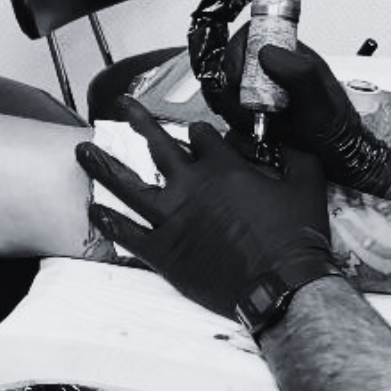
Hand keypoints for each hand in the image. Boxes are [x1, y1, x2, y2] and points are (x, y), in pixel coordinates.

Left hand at [74, 99, 336, 318]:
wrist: (282, 285)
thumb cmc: (296, 236)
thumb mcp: (308, 184)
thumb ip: (296, 155)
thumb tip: (290, 140)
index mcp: (223, 167)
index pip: (202, 135)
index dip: (201, 133)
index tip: (198, 134)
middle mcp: (191, 186)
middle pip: (155, 144)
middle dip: (136, 121)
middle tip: (121, 105)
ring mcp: (172, 219)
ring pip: (127, 184)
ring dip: (102, 164)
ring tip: (82, 149)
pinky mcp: (164, 252)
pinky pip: (127, 234)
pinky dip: (108, 222)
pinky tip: (93, 210)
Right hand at [205, 28, 390, 194]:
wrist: (335, 159)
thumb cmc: (334, 128)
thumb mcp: (321, 101)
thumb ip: (300, 74)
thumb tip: (268, 52)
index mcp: (289, 54)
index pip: (252, 34)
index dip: (238, 52)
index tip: (239, 76)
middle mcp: (272, 69)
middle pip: (231, 62)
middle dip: (233, 86)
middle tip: (248, 106)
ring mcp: (259, 89)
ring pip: (226, 87)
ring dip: (235, 107)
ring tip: (257, 121)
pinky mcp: (251, 110)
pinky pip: (229, 109)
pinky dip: (236, 121)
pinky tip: (254, 129)